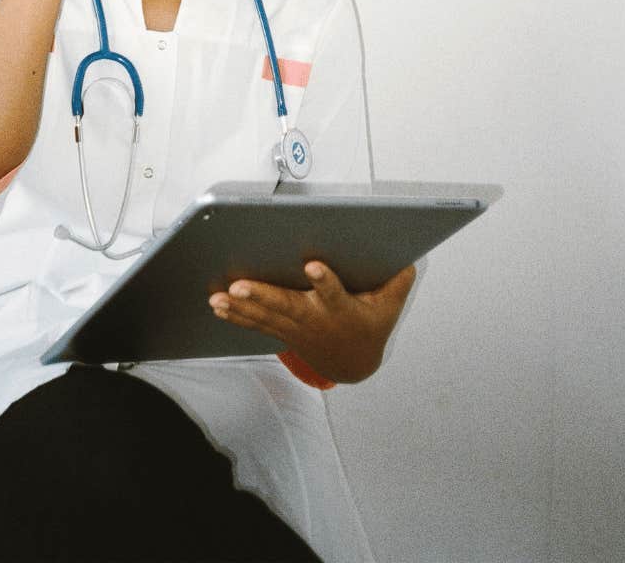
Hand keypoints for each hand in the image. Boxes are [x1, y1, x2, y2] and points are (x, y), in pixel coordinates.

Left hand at [208, 261, 416, 384]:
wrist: (353, 364)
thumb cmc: (370, 327)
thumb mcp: (389, 308)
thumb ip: (396, 283)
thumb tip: (408, 259)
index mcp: (342, 311)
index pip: (334, 294)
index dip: (325, 282)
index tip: (313, 266)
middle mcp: (315, 321)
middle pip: (287, 307)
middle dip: (263, 297)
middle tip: (239, 287)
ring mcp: (295, 328)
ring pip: (266, 317)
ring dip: (240, 307)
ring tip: (218, 297)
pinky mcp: (282, 331)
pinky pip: (257, 324)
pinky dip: (237, 316)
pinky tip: (216, 306)